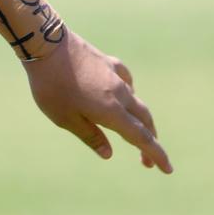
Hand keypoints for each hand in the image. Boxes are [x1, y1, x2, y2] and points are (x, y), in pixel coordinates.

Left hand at [22, 30, 172, 173]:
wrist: (46, 45)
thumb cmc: (51, 86)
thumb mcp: (64, 118)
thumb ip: (89, 135)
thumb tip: (108, 153)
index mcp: (111, 111)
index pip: (141, 137)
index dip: (156, 154)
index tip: (167, 169)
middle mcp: (120, 93)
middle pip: (145, 120)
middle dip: (150, 141)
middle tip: (147, 160)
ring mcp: (115, 75)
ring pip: (137, 101)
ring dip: (142, 119)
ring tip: (137, 131)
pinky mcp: (107, 62)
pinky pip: (127, 82)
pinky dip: (130, 94)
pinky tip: (125, 94)